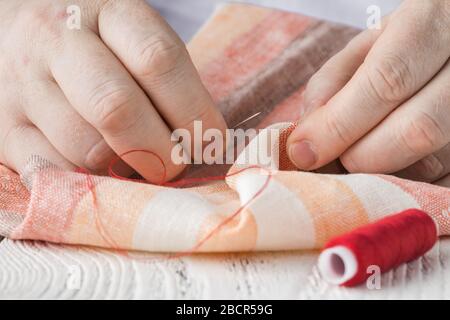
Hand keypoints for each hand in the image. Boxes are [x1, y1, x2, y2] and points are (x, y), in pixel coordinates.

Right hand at [0, 0, 225, 181]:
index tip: (210, 140)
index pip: (158, 60)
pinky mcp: (3, 127)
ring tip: (134, 161)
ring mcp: (23, 85)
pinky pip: (52, 172)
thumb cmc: (97, 44)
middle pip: (116, 107)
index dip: (194, 110)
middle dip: (160, 152)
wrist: (19, 32)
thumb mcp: (133, 38)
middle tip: (174, 165)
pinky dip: (87, 184)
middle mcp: (58, 42)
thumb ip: (166, 80)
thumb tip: (201, 143)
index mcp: (107, 12)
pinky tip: (99, 171)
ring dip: (124, 169)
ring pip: (85, 148)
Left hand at [287, 0, 449, 186]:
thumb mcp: (362, 48)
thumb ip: (329, 85)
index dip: (338, 125)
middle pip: (417, 128)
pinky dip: (406, 184)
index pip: (386, 81)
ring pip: (432, 160)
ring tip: (358, 159)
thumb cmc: (402, 46)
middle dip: (360, 157)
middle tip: (333, 161)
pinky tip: (388, 169)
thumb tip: (307, 140)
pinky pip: (444, 179)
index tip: (303, 151)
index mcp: (433, 23)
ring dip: (381, 172)